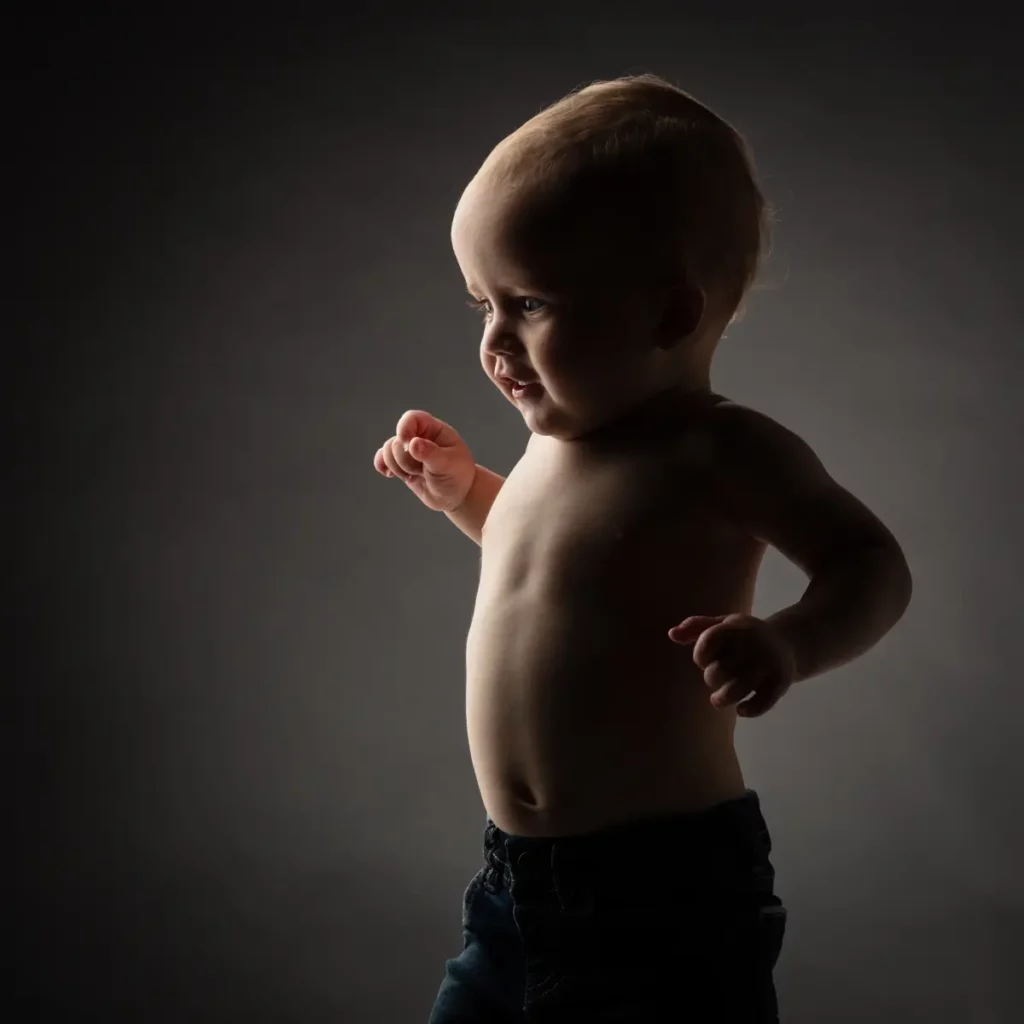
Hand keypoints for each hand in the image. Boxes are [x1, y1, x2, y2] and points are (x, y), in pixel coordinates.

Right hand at [374, 410, 477, 512]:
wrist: (457, 496)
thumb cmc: (458, 476)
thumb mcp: (449, 464)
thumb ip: (431, 453)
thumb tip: (413, 444)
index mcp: (434, 430)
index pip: (412, 418)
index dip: (405, 428)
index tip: (408, 445)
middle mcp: (419, 437)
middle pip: (397, 440)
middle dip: (406, 459)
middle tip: (423, 469)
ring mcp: (409, 451)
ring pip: (388, 451)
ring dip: (398, 466)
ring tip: (417, 475)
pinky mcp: (402, 465)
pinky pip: (382, 460)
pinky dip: (383, 466)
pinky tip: (390, 475)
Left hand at [667, 613, 794, 716]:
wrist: (787, 643)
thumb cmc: (744, 637)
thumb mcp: (722, 625)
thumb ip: (695, 627)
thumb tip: (671, 634)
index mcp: (736, 626)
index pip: (708, 641)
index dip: (701, 655)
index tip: (704, 660)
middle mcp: (753, 643)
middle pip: (718, 670)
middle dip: (711, 678)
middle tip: (716, 678)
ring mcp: (768, 664)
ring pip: (737, 689)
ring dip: (722, 699)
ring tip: (718, 700)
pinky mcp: (780, 682)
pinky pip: (761, 703)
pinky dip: (748, 710)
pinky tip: (741, 709)